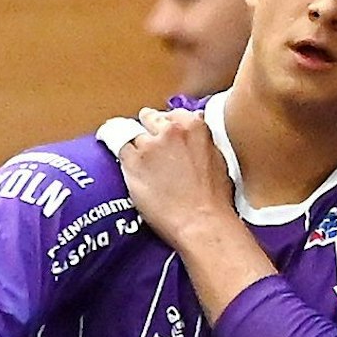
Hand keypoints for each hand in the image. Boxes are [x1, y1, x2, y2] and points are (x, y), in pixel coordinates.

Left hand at [119, 107, 237, 250]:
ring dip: (136, 148)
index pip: (171, 114)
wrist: (201, 222)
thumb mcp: (218, 160)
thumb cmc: (214, 200)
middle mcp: (170, 131)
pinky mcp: (131, 163)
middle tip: (153, 150)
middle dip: (149, 131)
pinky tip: (128, 167)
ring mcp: (148, 146)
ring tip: (143, 166)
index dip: (167, 126)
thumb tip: (193, 140)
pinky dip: (123, 158)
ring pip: (132, 135)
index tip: (165, 134)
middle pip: (149, 118)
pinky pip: (118, 150)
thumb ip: (201, 142)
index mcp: (194, 126)